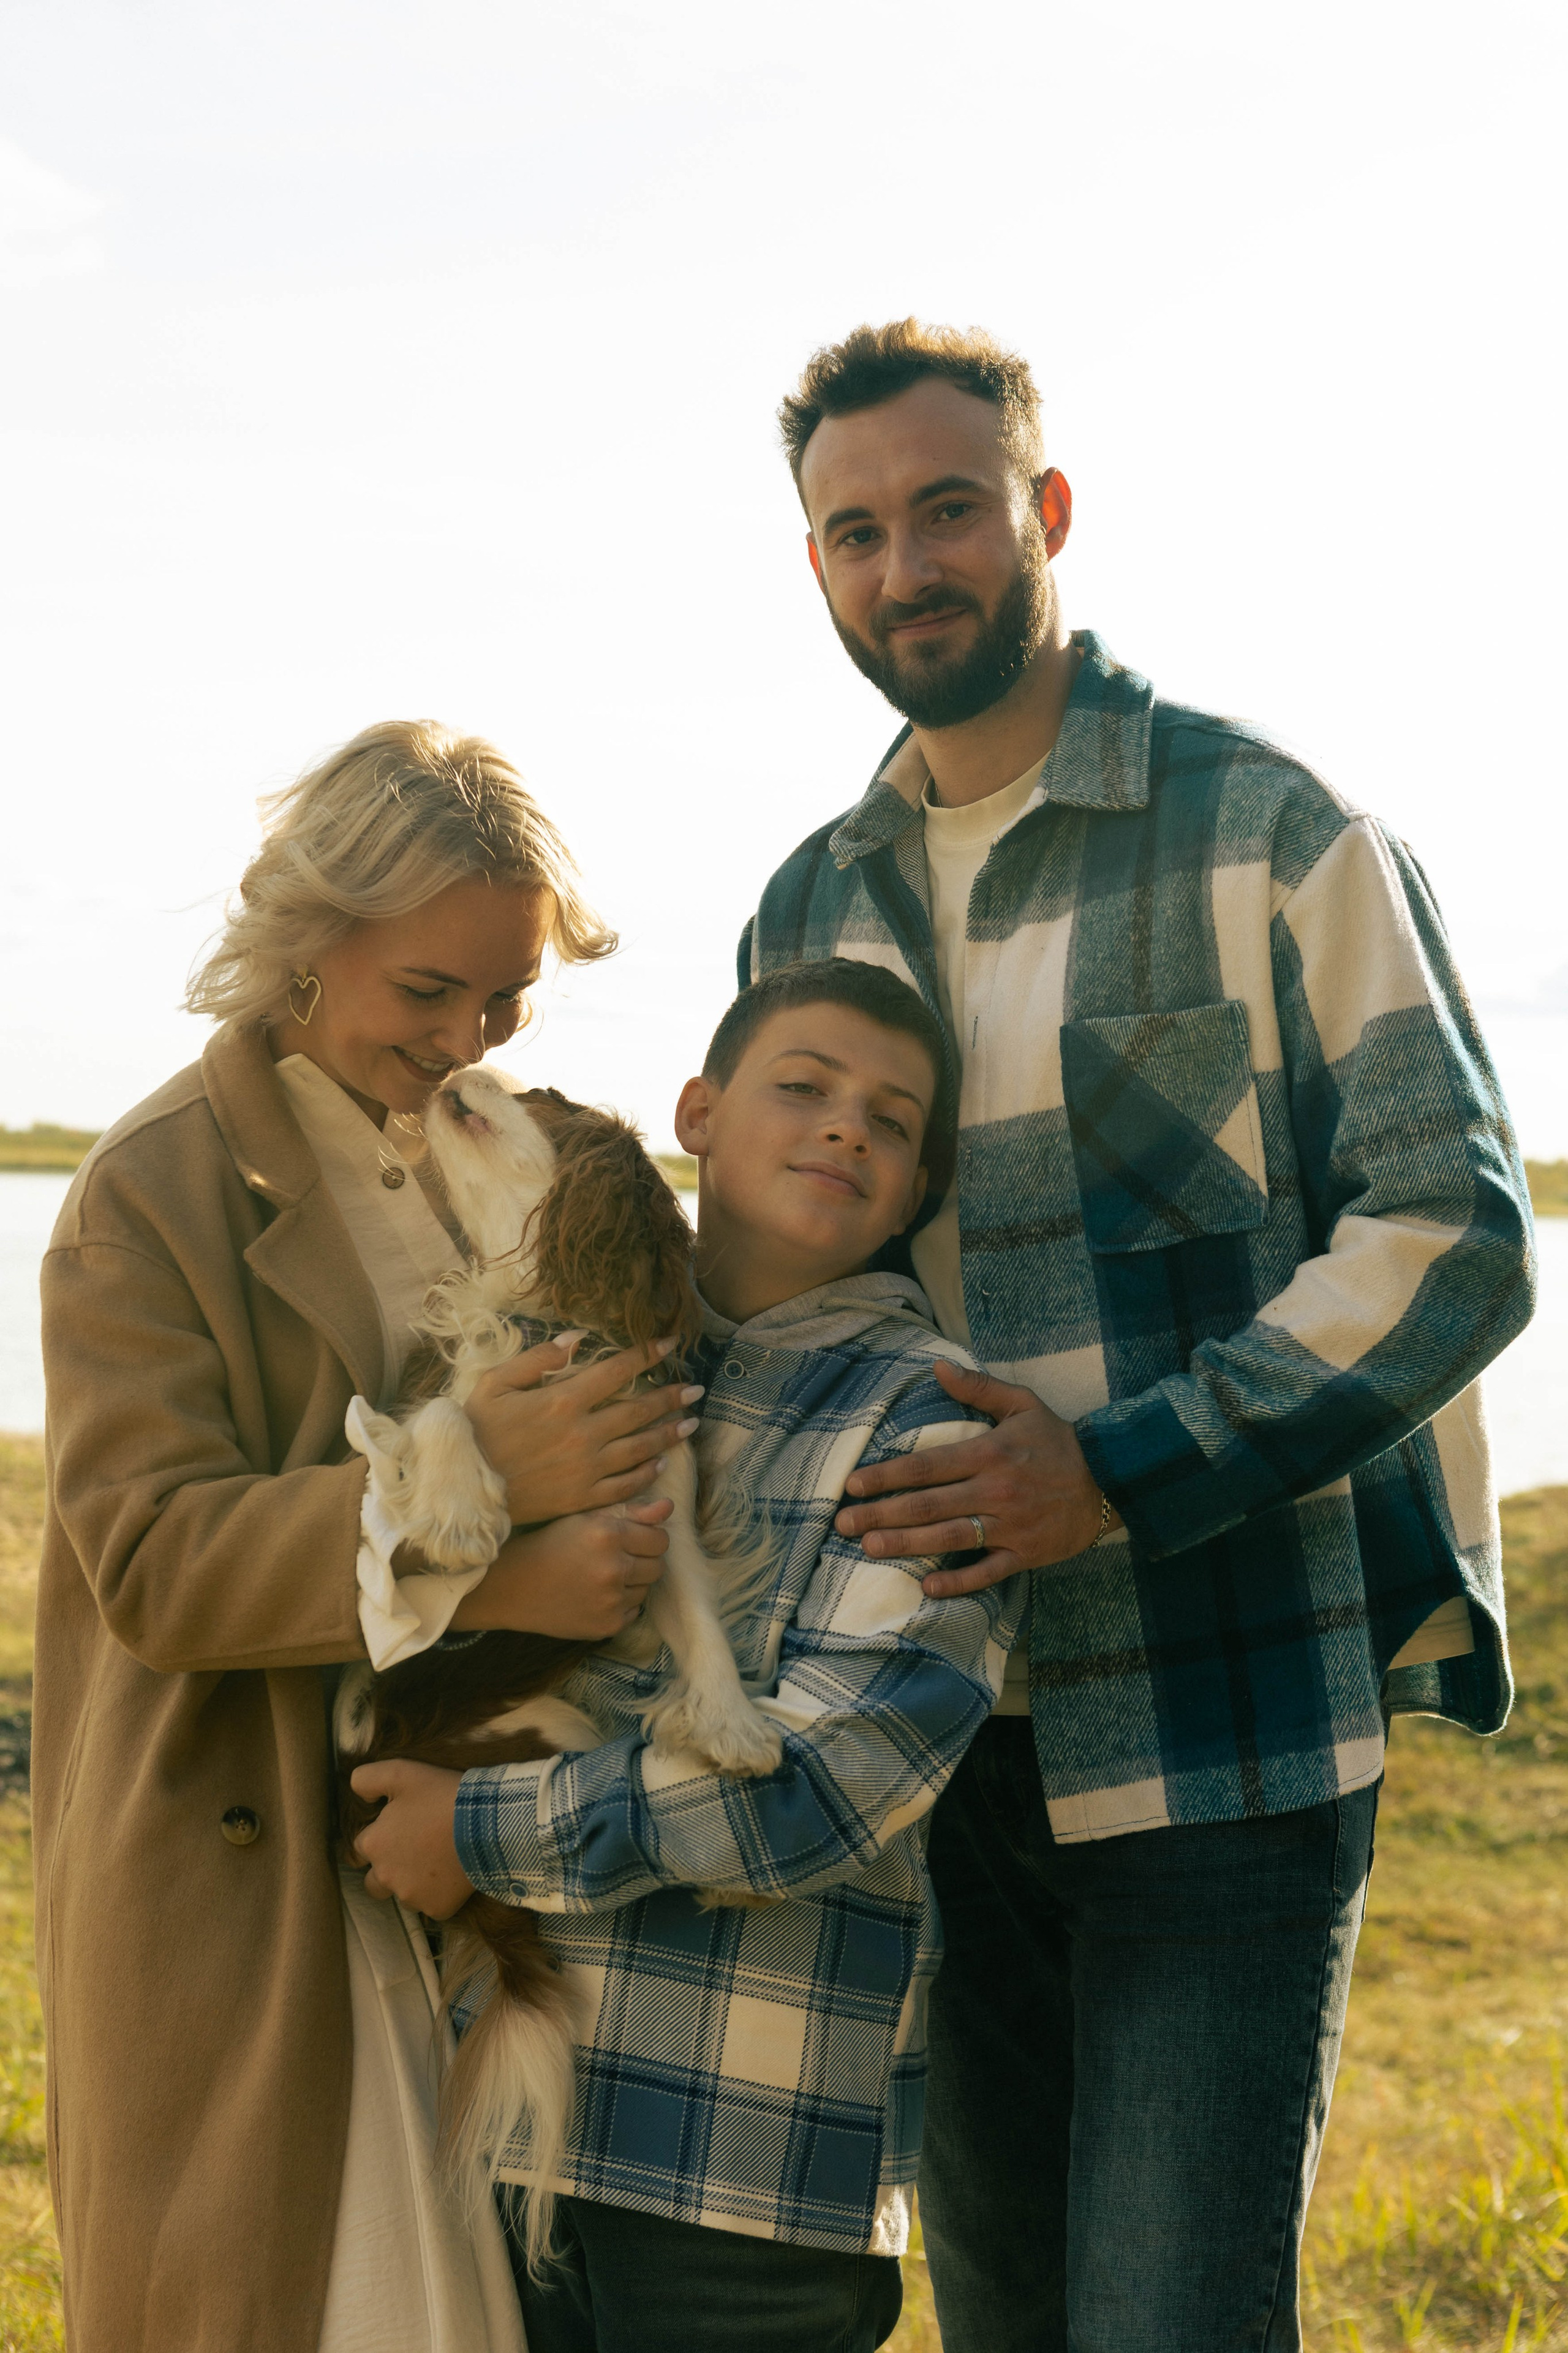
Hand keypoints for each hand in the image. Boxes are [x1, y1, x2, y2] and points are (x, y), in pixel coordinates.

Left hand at [351, 1758, 473, 1917]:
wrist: (487, 1823)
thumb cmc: (442, 1796)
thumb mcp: (400, 1772)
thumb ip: (366, 1778)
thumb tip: (357, 1793)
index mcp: (373, 1845)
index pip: (361, 1847)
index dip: (381, 1835)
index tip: (402, 1827)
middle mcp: (384, 1876)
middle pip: (375, 1881)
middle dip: (389, 1868)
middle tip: (416, 1850)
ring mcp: (411, 1896)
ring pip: (404, 1894)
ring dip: (414, 1882)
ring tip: (439, 1860)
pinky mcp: (437, 1909)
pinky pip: (433, 1905)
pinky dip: (441, 1894)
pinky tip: (455, 1873)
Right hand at [450, 1496, 671, 1639]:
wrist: (515, 1586)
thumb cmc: (551, 1543)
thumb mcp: (586, 1518)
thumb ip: (632, 1512)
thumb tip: (669, 1508)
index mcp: (609, 1534)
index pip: (660, 1540)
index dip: (650, 1539)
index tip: (634, 1541)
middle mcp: (613, 1568)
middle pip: (658, 1567)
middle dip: (643, 1561)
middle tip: (617, 1559)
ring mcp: (611, 1600)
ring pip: (645, 1590)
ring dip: (631, 1583)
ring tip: (601, 1577)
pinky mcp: (607, 1625)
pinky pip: (632, 1612)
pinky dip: (620, 1605)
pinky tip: (595, 1596)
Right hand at [464, 1336, 702, 1522]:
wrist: (461, 1491)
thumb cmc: (474, 1432)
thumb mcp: (495, 1384)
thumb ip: (537, 1359)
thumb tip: (576, 1340)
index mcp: (562, 1401)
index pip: (618, 1370)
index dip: (647, 1353)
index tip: (671, 1342)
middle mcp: (582, 1434)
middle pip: (638, 1410)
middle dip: (671, 1397)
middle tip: (696, 1389)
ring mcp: (585, 1469)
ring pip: (639, 1448)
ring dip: (668, 1435)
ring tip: (691, 1423)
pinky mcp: (582, 1498)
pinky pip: (624, 1485)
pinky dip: (646, 1474)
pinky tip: (660, 1464)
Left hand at [833, 1358, 1120, 1596]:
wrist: (1112, 1480)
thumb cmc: (1059, 1441)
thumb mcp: (1022, 1404)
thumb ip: (978, 1387)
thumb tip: (937, 1367)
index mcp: (989, 1453)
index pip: (926, 1465)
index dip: (886, 1475)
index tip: (853, 1484)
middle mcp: (995, 1490)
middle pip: (927, 1504)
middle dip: (882, 1514)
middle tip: (844, 1523)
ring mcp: (1010, 1525)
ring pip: (949, 1537)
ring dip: (906, 1545)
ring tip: (869, 1548)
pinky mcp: (1026, 1553)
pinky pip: (988, 1571)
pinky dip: (958, 1581)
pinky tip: (927, 1586)